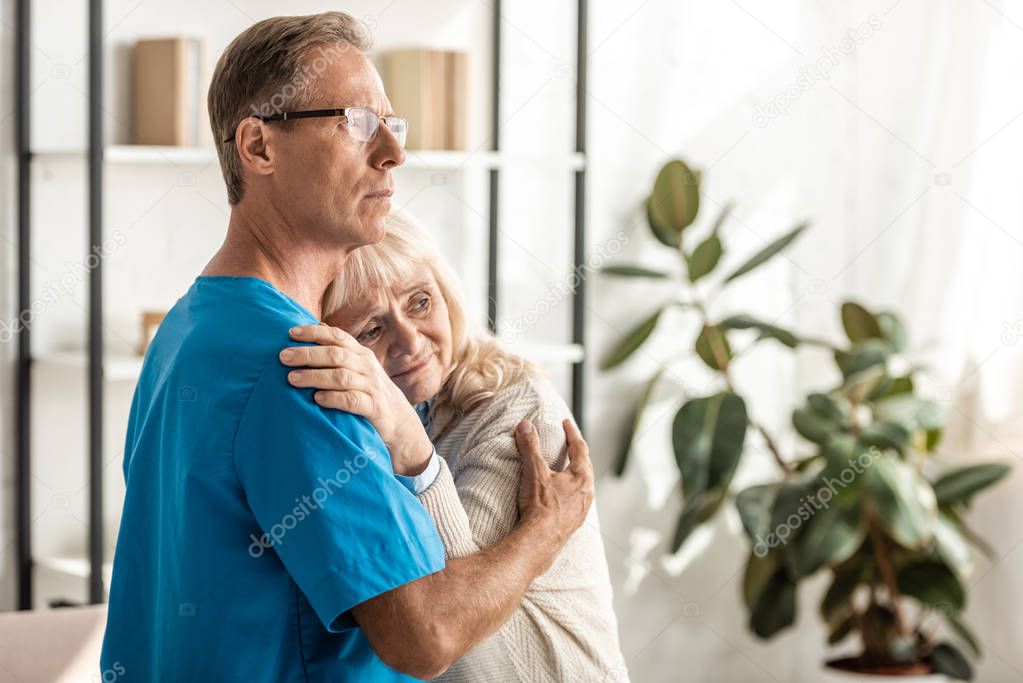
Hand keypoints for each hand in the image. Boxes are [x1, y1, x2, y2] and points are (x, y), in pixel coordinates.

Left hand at [280, 324, 433, 475]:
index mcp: (360, 354)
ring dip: (315, 376)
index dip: (314, 333)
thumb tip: (317, 325)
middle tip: (283, 357)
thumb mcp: (357, 366)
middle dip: (308, 355)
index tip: (291, 332)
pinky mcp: (374, 408)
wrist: (398, 419)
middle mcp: (366, 367)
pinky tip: (317, 399)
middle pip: (336, 355)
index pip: (337, 337)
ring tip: (292, 379)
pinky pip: (352, 401)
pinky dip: (334, 399)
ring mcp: (371, 387)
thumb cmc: (368, 390)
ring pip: (341, 377)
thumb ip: (339, 349)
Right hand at [514, 419, 593, 545]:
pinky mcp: (574, 523)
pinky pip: (576, 502)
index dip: (572, 433)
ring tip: (567, 470)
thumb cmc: (541, 506)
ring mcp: (582, 509)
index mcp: (582, 476)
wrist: (540, 541)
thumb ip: (530, 446)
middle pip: (585, 466)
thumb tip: (525, 426)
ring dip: (575, 475)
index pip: (579, 447)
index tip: (566, 423)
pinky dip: (570, 493)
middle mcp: (587, 492)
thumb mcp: (534, 472)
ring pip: (583, 486)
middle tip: (569, 444)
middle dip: (577, 453)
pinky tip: (562, 497)